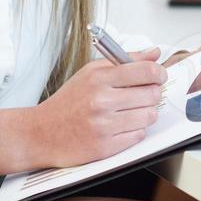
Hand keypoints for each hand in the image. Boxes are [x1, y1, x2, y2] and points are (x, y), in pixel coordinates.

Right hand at [26, 48, 167, 167]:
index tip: (159, 76)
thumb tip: (154, 53)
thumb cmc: (68, 102)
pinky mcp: (105, 147)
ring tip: (130, 111)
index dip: (159, 73)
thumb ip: (125, 61)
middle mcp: (101, 101)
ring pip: (149, 116)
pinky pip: (139, 135)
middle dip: (153, 93)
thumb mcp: (91, 73)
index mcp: (98, 78)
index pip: (146, 71)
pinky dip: (135, 130)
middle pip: (152, 94)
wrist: (41, 133)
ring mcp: (103, 125)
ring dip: (145, 113)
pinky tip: (121, 126)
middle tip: (143, 94)